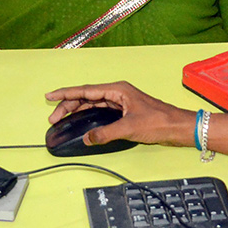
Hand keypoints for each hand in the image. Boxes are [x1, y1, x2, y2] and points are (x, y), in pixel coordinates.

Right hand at [45, 82, 194, 148]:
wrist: (176, 126)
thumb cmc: (159, 121)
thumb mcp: (129, 128)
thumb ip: (105, 133)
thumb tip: (87, 138)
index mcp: (118, 90)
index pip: (86, 90)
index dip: (66, 93)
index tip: (51, 96)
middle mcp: (118, 92)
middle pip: (87, 96)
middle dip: (68, 105)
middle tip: (53, 116)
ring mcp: (121, 101)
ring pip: (92, 103)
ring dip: (77, 110)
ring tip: (61, 118)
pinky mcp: (124, 111)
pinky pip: (100, 110)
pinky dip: (88, 115)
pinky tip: (81, 120)